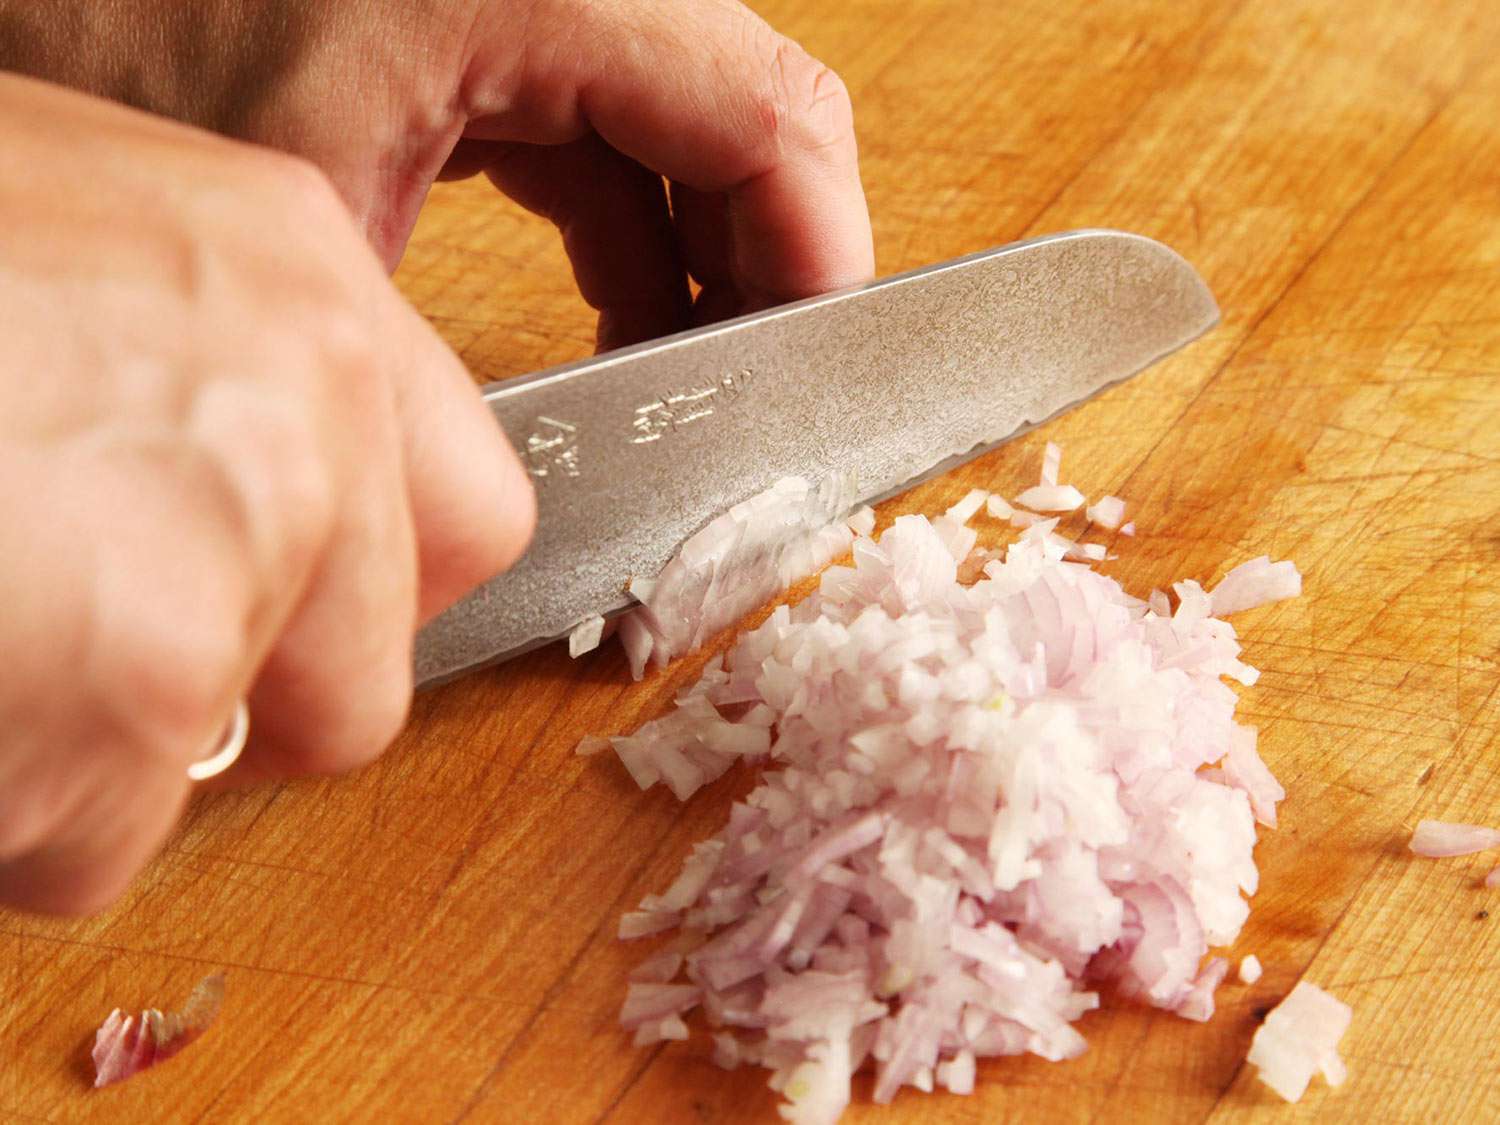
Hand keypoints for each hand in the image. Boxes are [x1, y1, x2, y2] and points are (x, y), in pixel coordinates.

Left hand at [0, 0, 875, 350]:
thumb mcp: (316, 235)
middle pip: (746, 118)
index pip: (770, 115)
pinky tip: (619, 316)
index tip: (813, 373)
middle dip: (761, 269)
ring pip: (684, 127)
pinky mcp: (493, 20)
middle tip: (745, 402)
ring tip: (677, 379)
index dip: (819, 255)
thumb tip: (560, 485)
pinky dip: (628, 223)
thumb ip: (466, 361)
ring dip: (698, 257)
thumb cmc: (110, 42)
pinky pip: (610, 122)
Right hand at [0, 75, 533, 913]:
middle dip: (235, 716)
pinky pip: (85, 842)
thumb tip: (236, 470)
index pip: (470, 512)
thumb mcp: (63, 233)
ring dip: (74, 760)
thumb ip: (198, 359)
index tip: (306, 628)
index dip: (379, 593)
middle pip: (358, 681)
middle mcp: (311, 413)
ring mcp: (234, 562)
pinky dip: (7, 811)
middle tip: (94, 676)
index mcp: (300, 282)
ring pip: (199, 771)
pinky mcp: (138, 696)